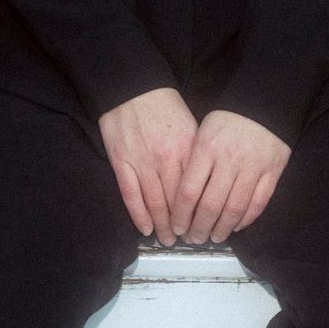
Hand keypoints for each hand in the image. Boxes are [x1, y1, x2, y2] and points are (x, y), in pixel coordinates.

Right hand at [98, 86, 198, 244]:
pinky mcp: (121, 161)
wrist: (134, 87)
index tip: (204, 225)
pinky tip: (146, 229)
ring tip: (168, 240)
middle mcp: (166, 158)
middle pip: (177, 201)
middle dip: (184, 225)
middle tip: (188, 240)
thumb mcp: (192, 127)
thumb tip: (207, 182)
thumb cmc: (166, 106)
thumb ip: (197, 155)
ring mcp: (142, 161)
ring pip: (155, 203)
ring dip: (162, 226)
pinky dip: (139, 215)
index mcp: (188, 149)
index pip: (197, 189)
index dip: (200, 212)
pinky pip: (131, 195)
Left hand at [170, 108, 290, 243]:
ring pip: (235, 208)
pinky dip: (246, 219)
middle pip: (210, 205)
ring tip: (214, 237)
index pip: (189, 191)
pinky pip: (258, 203)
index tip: (177, 228)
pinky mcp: (273, 171)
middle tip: (194, 239)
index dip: (181, 215)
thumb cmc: (226, 121)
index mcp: (206, 148)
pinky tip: (236, 226)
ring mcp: (253, 166)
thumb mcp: (201, 133)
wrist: (263, 104)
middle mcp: (229, 159)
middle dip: (199, 228)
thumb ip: (192, 163)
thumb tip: (179, 200)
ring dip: (222, 228)